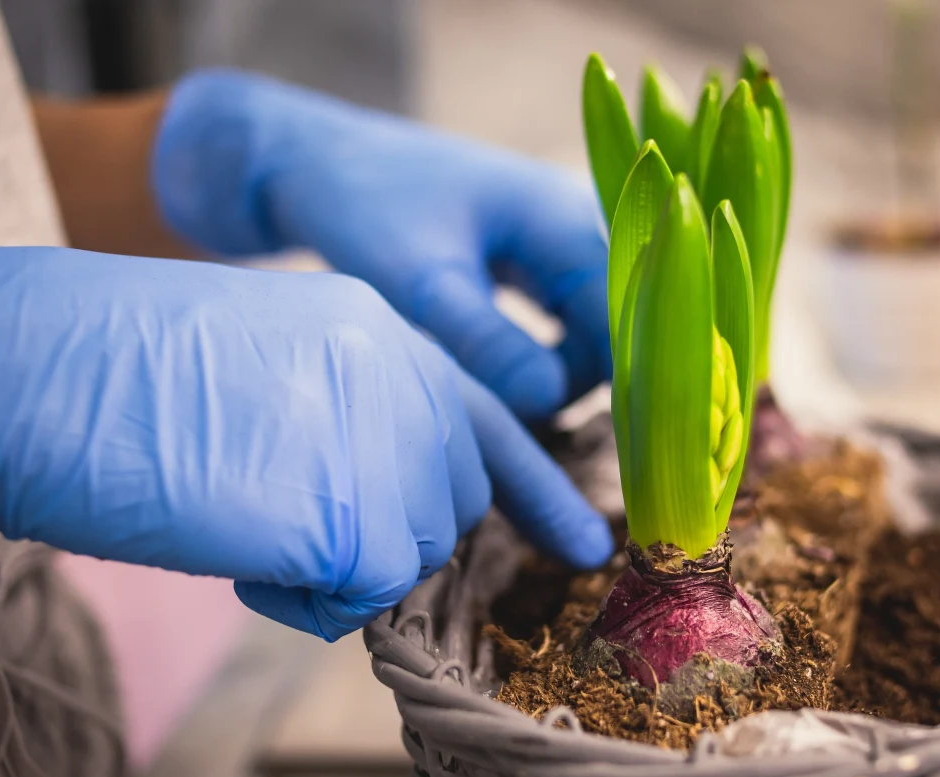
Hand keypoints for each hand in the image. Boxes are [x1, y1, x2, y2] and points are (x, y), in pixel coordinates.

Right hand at [0, 241, 612, 638]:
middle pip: (446, 504)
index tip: (585, 544)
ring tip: (244, 520)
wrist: (36, 369)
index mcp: (383, 333)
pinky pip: (362, 599)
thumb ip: (347, 416)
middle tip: (284, 518)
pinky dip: (304, 600)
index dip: (536, 489)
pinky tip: (239, 548)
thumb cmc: (119, 373)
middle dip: (381, 534)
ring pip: (408, 555)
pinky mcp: (358, 521)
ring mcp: (390, 449)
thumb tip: (379, 497)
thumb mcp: (268, 366)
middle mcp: (406, 383)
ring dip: (336, 566)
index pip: (487, 419)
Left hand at [153, 69, 610, 422]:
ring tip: (494, 417)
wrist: (309, 165)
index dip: (625, 387)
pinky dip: (532, 365)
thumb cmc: (361, 209)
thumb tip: (551, 401)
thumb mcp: (420, 279)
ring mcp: (553, 247)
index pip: (630, 319)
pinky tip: (489, 392)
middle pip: (614, 333)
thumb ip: (486, 338)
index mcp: (564, 221)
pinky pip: (556, 330)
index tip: (588, 447)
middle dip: (580, 389)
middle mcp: (574, 229)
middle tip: (520, 437)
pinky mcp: (525, 267)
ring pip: (584, 338)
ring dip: (554, 380)